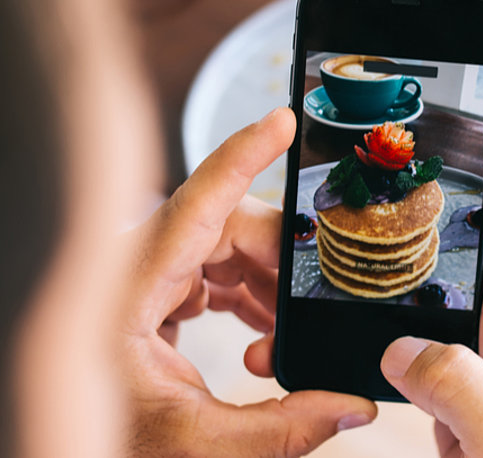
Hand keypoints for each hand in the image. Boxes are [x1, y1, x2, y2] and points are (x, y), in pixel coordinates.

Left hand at [121, 108, 376, 455]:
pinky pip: (214, 269)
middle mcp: (131, 268)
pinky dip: (249, 297)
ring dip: (268, 288)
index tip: (281, 123)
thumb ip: (279, 430)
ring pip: (226, 247)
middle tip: (308, 312)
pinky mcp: (153, 286)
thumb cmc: (106, 438)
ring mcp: (142, 273)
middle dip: (279, 265)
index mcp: (126, 294)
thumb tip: (350, 408)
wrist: (68, 434)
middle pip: (226, 228)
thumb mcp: (195, 443)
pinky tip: (262, 334)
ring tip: (277, 343)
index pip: (193, 207)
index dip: (242, 158)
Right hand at [380, 176, 482, 456]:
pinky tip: (361, 328)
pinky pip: (420, 349)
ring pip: (439, 301)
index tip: (442, 155)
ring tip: (359, 250)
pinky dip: (389, 334)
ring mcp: (482, 367)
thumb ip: (462, 385)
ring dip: (404, 278)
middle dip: (429, 223)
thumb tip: (403, 347)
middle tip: (381, 194)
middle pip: (470, 257)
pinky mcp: (459, 397)